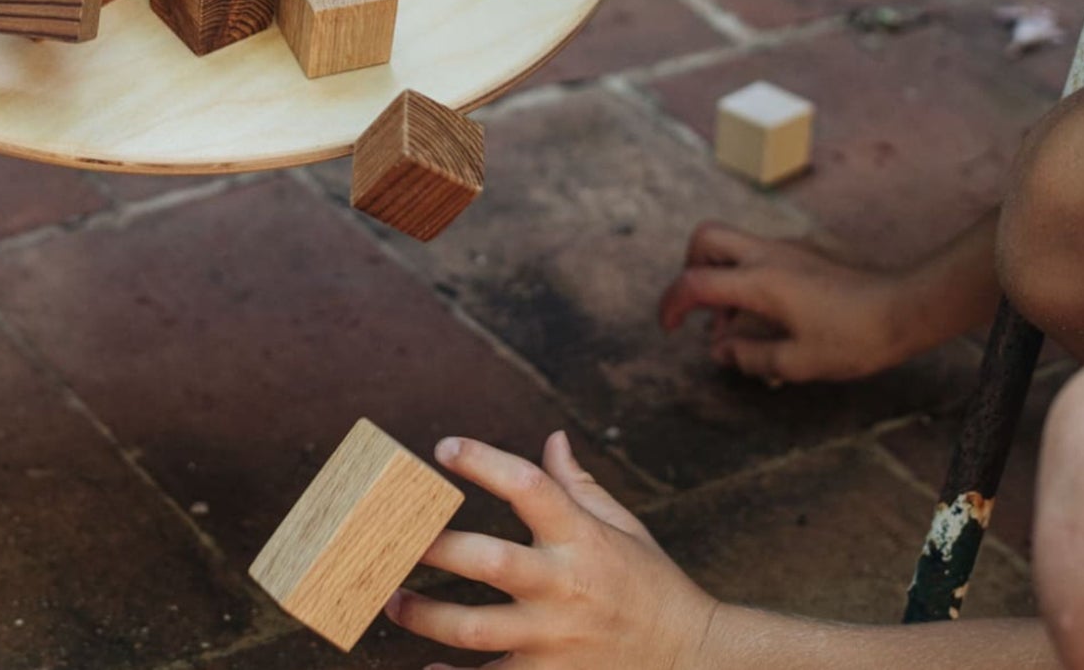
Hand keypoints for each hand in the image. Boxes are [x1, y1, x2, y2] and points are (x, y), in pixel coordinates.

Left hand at [385, 432, 714, 669]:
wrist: (693, 658)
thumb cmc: (649, 583)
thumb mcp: (620, 525)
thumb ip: (577, 484)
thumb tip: (551, 436)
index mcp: (581, 536)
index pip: (527, 485)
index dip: (483, 461)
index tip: (443, 447)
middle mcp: (564, 585)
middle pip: (489, 560)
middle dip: (436, 547)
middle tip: (392, 536)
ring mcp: (555, 639)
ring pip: (475, 628)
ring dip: (424, 615)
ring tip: (391, 599)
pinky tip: (425, 667)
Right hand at [658, 221, 908, 382]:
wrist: (905, 308)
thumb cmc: (855, 337)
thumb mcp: (799, 362)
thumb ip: (751, 357)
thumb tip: (720, 351)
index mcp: (758, 281)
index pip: (695, 283)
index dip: (671, 304)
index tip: (669, 327)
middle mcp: (766, 255)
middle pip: (705, 238)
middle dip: (690, 268)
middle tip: (703, 307)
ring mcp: (786, 249)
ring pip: (732, 245)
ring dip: (722, 279)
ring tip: (740, 325)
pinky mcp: (804, 253)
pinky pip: (759, 255)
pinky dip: (748, 279)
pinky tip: (771, 315)